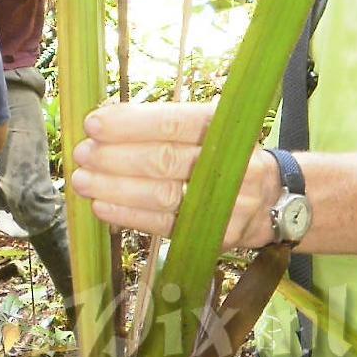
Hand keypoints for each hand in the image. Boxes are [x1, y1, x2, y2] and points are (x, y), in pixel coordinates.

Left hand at [72, 101, 283, 247]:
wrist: (273, 199)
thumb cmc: (223, 156)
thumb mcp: (206, 130)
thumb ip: (160, 125)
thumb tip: (104, 121)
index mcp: (225, 127)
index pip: (174, 123)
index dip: (131, 124)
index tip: (94, 124)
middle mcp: (230, 163)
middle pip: (165, 160)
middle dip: (116, 158)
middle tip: (83, 154)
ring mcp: (226, 202)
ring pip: (163, 195)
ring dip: (116, 189)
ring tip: (83, 181)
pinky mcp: (216, 234)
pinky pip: (165, 225)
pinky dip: (129, 215)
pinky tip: (101, 206)